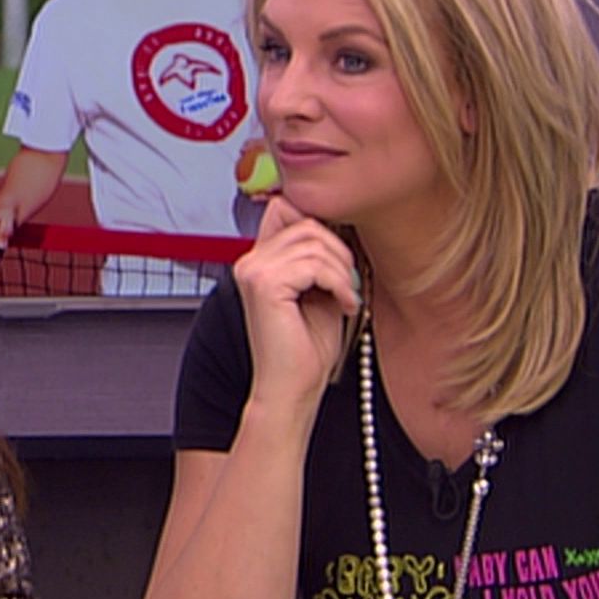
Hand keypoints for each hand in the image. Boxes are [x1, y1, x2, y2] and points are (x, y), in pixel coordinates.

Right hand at [231, 195, 359, 410]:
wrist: (292, 389)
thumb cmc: (306, 349)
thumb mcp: (319, 290)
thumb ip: (319, 257)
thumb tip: (338, 224)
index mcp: (259, 261)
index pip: (288, 209)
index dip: (321, 227)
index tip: (341, 261)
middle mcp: (250, 262)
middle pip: (306, 223)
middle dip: (338, 252)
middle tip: (348, 285)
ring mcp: (253, 271)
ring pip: (314, 242)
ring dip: (341, 271)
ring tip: (346, 298)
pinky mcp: (264, 285)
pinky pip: (314, 264)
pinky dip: (338, 283)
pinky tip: (343, 304)